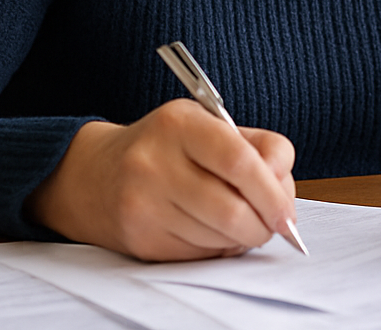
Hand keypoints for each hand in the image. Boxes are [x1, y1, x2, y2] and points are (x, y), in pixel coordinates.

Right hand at [27, 98, 296, 260]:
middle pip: (231, 210)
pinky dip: (218, 249)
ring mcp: (143, 205)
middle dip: (264, 225)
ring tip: (240, 223)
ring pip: (218, 238)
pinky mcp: (140, 240)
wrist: (94, 175)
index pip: (238, 161)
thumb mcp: (211, 125)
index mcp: (179, 124)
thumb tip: (283, 187)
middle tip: (272, 225)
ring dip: (243, 238)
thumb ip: (259, 147)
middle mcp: (155, 163)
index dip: (272, 192)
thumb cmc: (167, 148)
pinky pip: (199, 256)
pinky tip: (212, 232)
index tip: (287, 211)